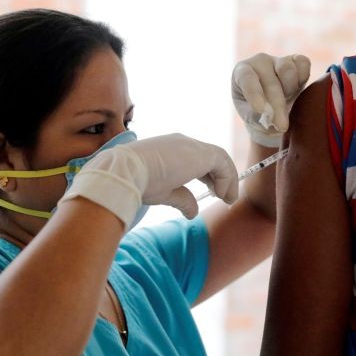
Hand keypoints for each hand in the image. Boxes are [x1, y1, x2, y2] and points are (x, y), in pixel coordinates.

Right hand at [61, 134, 237, 224]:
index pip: (196, 158)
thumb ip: (182, 198)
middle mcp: (182, 143)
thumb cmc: (139, 182)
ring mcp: (191, 145)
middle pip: (210, 156)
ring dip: (227, 179)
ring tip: (228, 198)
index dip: (207, 175)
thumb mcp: (164, 192)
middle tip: (224, 196)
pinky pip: (222, 163)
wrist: (126, 172)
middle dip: (219, 177)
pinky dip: (227, 179)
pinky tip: (222, 194)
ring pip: (218, 158)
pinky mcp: (200, 153)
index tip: (212, 191)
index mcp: (170, 149)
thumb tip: (193, 212)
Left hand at [232, 53, 310, 146]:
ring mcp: (278, 59)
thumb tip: (268, 115)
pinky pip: (303, 64)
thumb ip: (256, 116)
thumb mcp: (252, 117)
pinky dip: (303, 78)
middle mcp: (259, 62)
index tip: (260, 110)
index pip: (247, 79)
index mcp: (241, 72)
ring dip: (290, 90)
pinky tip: (297, 90)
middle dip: (277, 106)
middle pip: (271, 81)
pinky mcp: (296, 60)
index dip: (254, 93)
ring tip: (287, 101)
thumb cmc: (257, 113)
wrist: (274, 108)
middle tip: (282, 126)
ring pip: (288, 70)